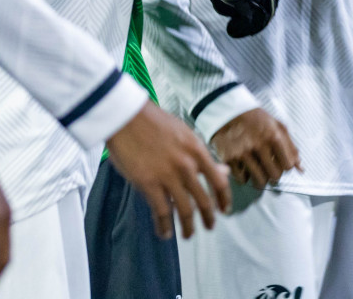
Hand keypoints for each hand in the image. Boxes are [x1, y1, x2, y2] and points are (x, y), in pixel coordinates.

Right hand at [104, 102, 232, 241]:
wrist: (128, 118)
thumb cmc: (155, 123)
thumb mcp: (185, 136)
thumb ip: (202, 157)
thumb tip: (223, 171)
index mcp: (198, 151)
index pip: (219, 181)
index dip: (224, 199)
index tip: (225, 210)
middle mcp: (187, 166)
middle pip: (204, 200)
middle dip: (208, 217)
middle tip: (209, 227)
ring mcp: (168, 176)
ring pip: (184, 210)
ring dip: (188, 227)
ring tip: (188, 235)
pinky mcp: (148, 184)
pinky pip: (161, 212)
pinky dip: (164, 226)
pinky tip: (165, 233)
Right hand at [209, 108, 301, 189]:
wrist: (228, 112)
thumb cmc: (256, 119)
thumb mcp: (277, 126)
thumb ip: (290, 147)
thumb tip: (301, 168)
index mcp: (273, 135)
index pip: (287, 165)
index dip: (285, 166)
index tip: (281, 163)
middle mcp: (258, 145)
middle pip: (274, 175)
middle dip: (274, 175)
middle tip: (270, 170)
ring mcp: (242, 153)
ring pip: (259, 181)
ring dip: (261, 180)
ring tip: (259, 172)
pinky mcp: (229, 159)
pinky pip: (242, 180)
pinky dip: (245, 177)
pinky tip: (245, 167)